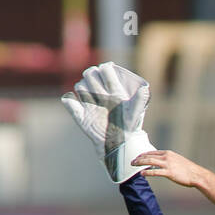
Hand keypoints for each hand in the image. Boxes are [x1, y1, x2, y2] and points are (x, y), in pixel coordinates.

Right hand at [61, 62, 155, 182]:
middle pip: (91, 75)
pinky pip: (71, 104)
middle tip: (98, 87)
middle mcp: (101, 95)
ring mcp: (91, 105)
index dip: (104, 69)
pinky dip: (69, 102)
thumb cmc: (129, 128)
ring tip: (91, 98)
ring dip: (83, 88)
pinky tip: (72, 101)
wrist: (119, 145)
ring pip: (81, 86)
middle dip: (92, 75)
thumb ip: (140, 101)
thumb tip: (144, 89)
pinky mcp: (82, 117)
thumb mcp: (135, 114)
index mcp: (114, 92)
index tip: (106, 72)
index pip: (106, 71)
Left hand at [131, 150, 200, 187]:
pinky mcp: (169, 172)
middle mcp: (167, 157)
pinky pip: (155, 172)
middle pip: (149, 156)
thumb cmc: (188, 170)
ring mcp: (168, 164)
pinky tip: (142, 173)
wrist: (196, 174)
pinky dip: (147, 172)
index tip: (137, 157)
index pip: (152, 152)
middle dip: (139, 158)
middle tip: (132, 161)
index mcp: (168, 153)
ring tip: (133, 165)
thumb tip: (161, 163)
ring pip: (150, 162)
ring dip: (140, 163)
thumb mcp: (177, 161)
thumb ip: (169, 160)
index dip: (143, 155)